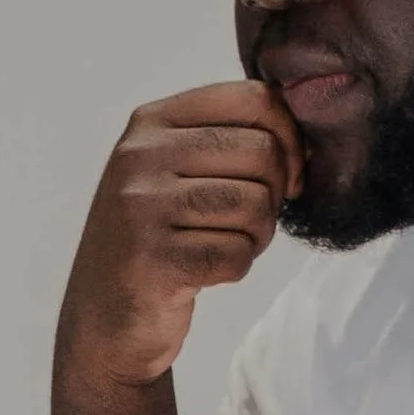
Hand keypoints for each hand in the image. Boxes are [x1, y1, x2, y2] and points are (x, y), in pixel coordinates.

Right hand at [56, 81, 303, 392]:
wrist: (104, 315)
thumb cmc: (157, 234)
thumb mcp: (175, 167)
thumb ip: (230, 137)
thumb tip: (310, 140)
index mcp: (151, 121)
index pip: (253, 99)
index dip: (290, 135)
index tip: (287, 171)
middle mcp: (141, 157)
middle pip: (262, 152)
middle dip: (274, 192)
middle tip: (249, 218)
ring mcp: (142, 209)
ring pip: (256, 205)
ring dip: (256, 234)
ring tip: (222, 242)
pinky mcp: (154, 261)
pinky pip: (238, 254)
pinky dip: (236, 267)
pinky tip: (205, 270)